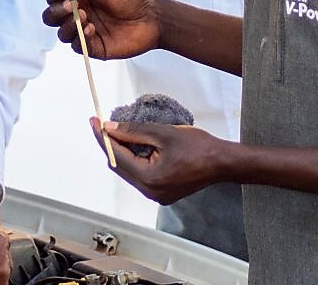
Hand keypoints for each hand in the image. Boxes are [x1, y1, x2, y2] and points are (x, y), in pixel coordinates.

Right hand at [42, 0, 159, 60]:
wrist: (153, 18)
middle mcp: (79, 13)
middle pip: (53, 16)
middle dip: (55, 11)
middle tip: (69, 5)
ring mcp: (85, 31)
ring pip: (62, 33)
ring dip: (67, 24)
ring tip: (85, 16)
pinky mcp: (94, 47)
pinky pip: (78, 46)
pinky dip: (80, 37)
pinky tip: (91, 28)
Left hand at [92, 117, 226, 204]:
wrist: (222, 162)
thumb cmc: (198, 147)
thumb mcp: (163, 133)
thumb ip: (133, 131)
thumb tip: (110, 128)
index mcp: (149, 179)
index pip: (117, 156)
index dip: (103, 137)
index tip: (95, 121)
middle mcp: (150, 192)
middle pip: (120, 167)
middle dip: (110, 145)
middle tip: (103, 125)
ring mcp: (156, 195)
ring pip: (129, 172)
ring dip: (122, 153)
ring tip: (118, 132)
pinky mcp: (162, 193)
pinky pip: (141, 176)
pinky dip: (134, 160)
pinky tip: (134, 145)